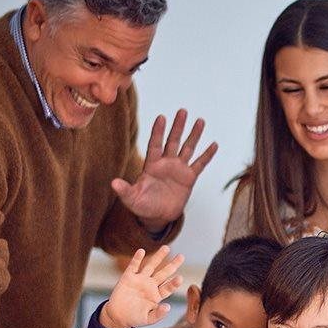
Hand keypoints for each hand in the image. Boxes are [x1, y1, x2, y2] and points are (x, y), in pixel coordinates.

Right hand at [100, 246, 184, 327]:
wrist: (117, 316)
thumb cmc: (134, 318)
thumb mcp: (147, 319)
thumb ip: (157, 314)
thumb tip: (168, 307)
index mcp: (157, 296)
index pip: (168, 288)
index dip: (174, 283)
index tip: (180, 278)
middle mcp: (150, 286)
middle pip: (164, 273)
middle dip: (172, 265)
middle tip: (182, 256)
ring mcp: (140, 280)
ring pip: (151, 266)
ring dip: (158, 257)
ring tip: (166, 248)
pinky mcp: (128, 278)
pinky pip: (133, 266)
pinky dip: (137, 259)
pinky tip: (142, 251)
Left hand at [111, 109, 217, 228]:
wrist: (158, 216)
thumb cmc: (143, 206)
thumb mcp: (132, 199)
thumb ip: (125, 190)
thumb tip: (114, 183)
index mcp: (151, 165)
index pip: (155, 145)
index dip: (158, 132)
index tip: (162, 117)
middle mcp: (166, 163)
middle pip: (173, 141)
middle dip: (178, 126)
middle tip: (182, 111)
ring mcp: (178, 169)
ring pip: (188, 148)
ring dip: (194, 135)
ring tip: (200, 121)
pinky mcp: (189, 178)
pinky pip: (200, 164)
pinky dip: (207, 155)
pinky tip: (214, 145)